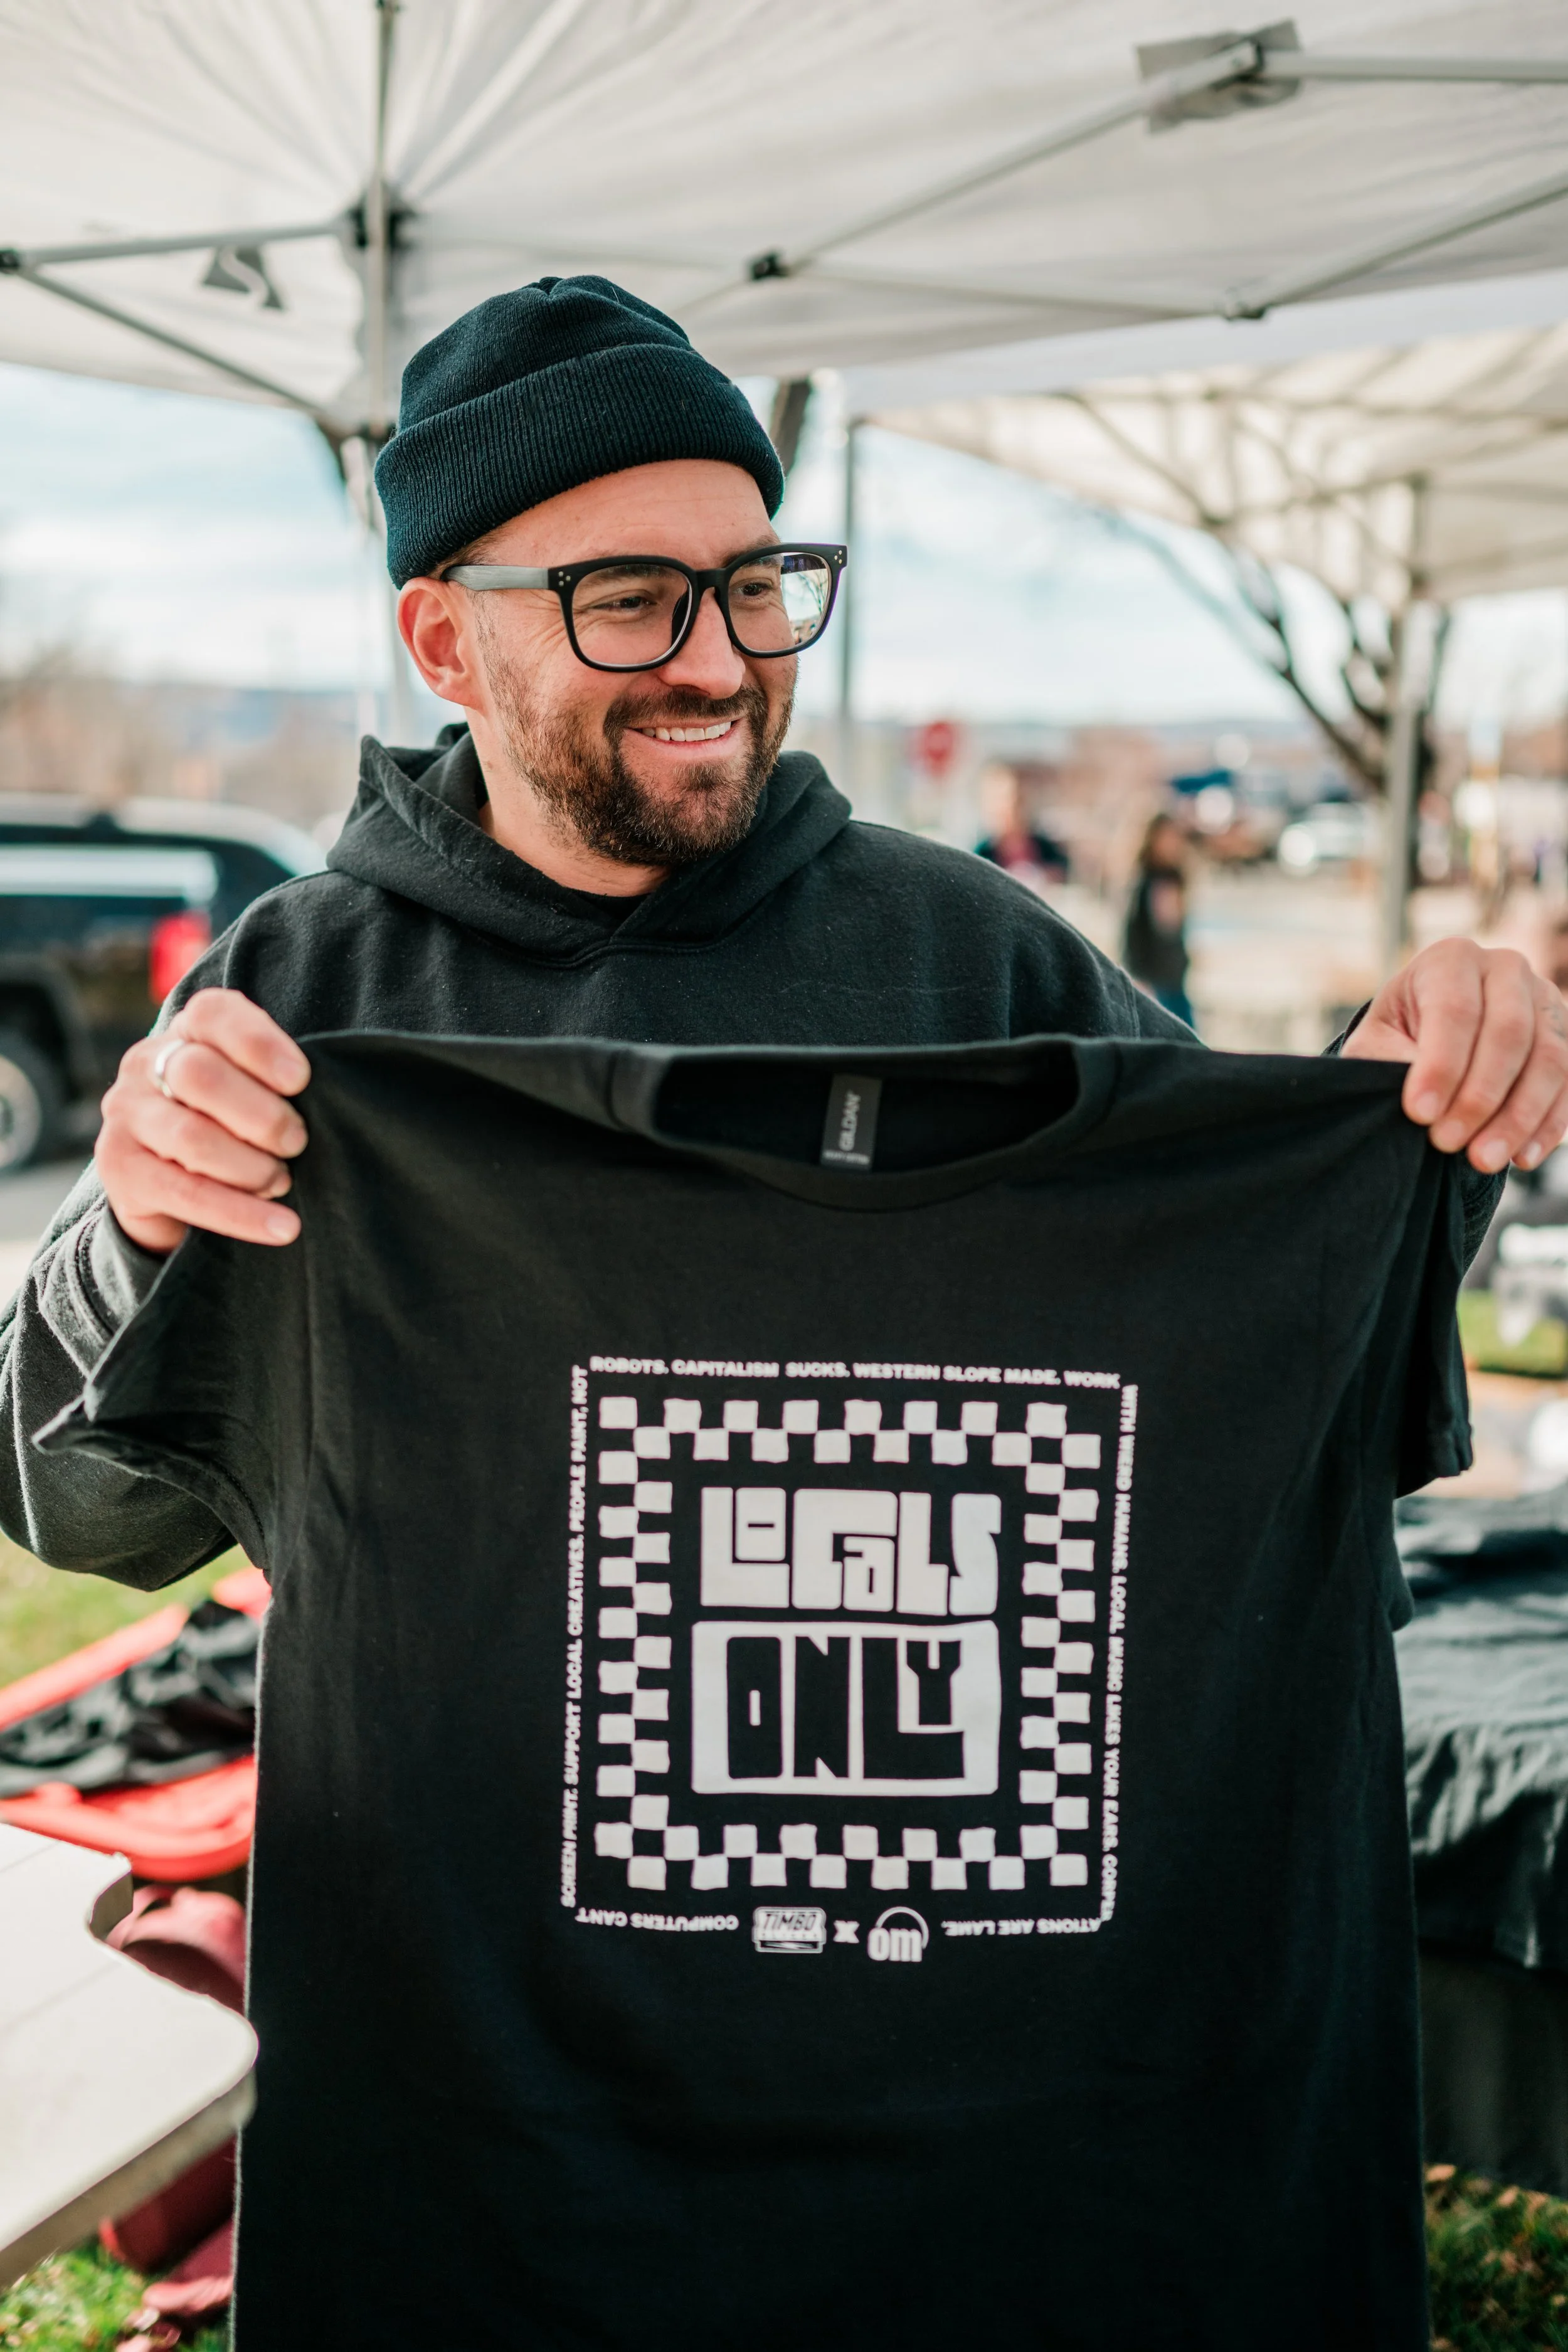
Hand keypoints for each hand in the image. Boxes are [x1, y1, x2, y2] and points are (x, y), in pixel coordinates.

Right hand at [96, 989, 310, 1253]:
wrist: (167, 1184)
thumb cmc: (231, 1123)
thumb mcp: (252, 1090)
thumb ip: (275, 1082)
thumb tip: (330, 1102)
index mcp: (186, 1032)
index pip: (213, 1015)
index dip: (260, 1044)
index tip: (301, 1079)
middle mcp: (145, 1064)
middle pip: (199, 1075)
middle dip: (262, 1116)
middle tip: (296, 1142)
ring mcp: (126, 1116)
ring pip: (192, 1137)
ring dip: (251, 1166)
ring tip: (282, 1181)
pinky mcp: (120, 1168)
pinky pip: (186, 1193)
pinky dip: (241, 1214)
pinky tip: (282, 1226)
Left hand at [1342, 939, 1567, 1172]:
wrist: (1427, 1033)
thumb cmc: (1396, 1036)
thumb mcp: (1376, 1041)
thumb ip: (1388, 1061)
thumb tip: (1425, 1100)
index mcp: (1452, 959)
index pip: (1455, 1010)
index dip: (1440, 1066)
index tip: (1419, 1114)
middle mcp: (1506, 969)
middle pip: (1509, 1033)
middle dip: (1479, 1096)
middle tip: (1448, 1143)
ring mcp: (1544, 1001)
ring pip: (1548, 1060)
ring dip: (1518, 1118)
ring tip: (1485, 1161)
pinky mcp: (1566, 1038)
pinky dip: (1548, 1125)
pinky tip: (1522, 1157)